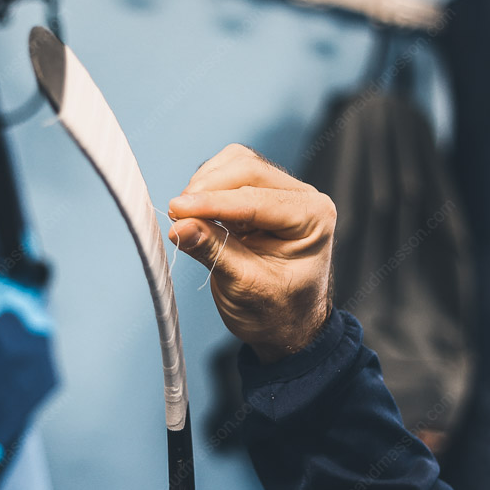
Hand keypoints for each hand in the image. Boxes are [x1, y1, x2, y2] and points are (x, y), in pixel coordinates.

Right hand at [168, 144, 334, 363]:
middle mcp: (302, 197)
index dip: (213, 203)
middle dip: (207, 188)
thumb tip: (180, 226)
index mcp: (313, 217)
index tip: (177, 211)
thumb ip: (214, 252)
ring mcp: (281, 192)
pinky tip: (197, 214)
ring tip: (186, 216)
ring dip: (205, 184)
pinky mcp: (259, 194)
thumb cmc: (277, 311)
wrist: (285, 326)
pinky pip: (228, 174)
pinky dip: (207, 188)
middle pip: (247, 169)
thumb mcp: (245, 287)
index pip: (256, 199)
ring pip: (236, 163)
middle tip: (176, 214)